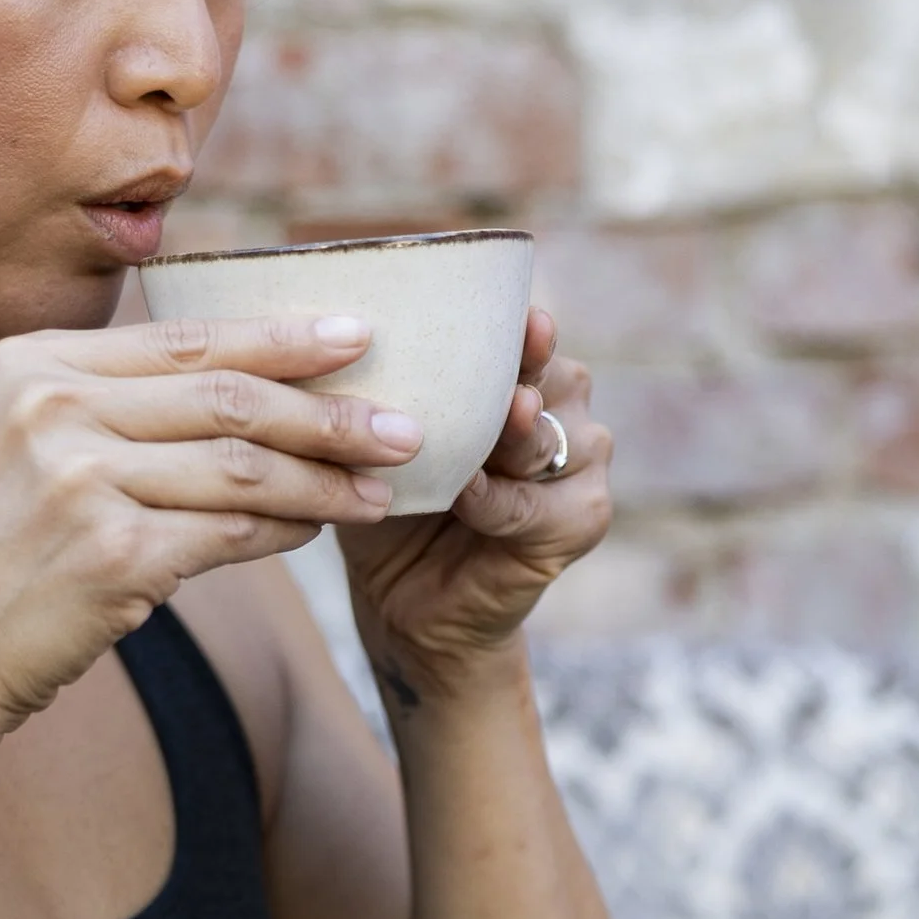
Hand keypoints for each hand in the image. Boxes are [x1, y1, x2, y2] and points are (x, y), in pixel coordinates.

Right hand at [0, 309, 419, 729]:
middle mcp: (51, 410)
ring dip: (324, 475)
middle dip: (328, 408)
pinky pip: (226, 533)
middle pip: (225, 396)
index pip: (183, 339)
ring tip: (386, 483)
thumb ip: (98, 401)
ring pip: (240, 465)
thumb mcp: (11, 444)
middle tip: (404, 418)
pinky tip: (321, 527)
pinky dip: (283, 529)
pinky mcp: (110, 556)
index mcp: (31, 365)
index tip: (357, 333)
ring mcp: (79, 482)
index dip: (279, 336)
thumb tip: (231, 378)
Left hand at [336, 310, 610, 700]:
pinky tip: (468, 496)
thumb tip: (336, 338)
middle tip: (506, 374)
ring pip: (549, 440)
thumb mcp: (379, 443)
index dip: (521, 327)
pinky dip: (499, 503)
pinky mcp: (582, 520)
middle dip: (525, 374)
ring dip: (514, 437)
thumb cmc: (391, 506)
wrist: (406, 603)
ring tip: (496, 426)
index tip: (521, 315)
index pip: (524, 338)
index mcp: (522, 375)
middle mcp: (563, 410)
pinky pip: (537, 506)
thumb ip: (384, 396)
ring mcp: (582, 464)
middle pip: (551, 379)